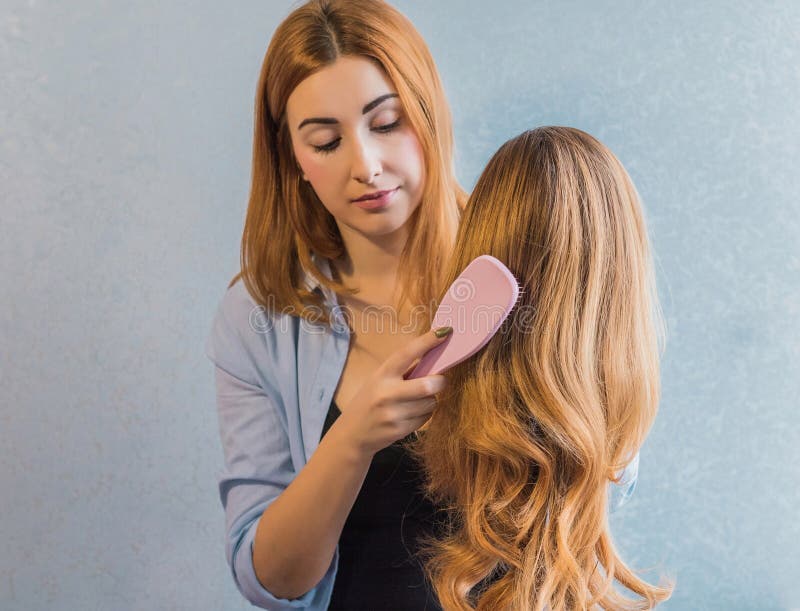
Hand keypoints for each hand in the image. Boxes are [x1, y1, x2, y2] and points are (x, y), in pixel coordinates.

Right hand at [336, 327, 452, 456]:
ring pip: (430, 402)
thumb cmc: (368, 402)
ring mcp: (393, 414)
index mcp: (382, 374)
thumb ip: (401, 371)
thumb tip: (432, 358)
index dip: (427, 341)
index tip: (445, 332)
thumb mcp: (378, 381)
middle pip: (427, 385)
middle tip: (438, 380)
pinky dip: (424, 414)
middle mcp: (387, 393)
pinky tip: (410, 414)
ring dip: (430, 400)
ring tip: (416, 401)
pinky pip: (426, 418)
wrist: (351, 435)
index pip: (407, 353)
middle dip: (439, 382)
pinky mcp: (399, 431)